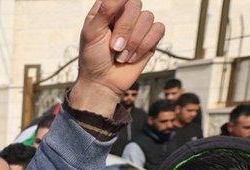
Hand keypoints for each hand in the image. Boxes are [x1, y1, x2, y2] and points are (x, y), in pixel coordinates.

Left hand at [71, 0, 164, 116]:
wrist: (102, 82)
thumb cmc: (92, 57)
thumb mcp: (91, 33)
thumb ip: (105, 11)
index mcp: (107, 9)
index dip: (120, 4)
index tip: (113, 21)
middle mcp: (123, 14)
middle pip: (135, 5)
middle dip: (125, 29)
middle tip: (114, 47)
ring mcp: (138, 26)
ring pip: (148, 18)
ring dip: (134, 41)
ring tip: (121, 56)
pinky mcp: (150, 38)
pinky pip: (158, 30)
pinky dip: (144, 46)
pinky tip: (132, 57)